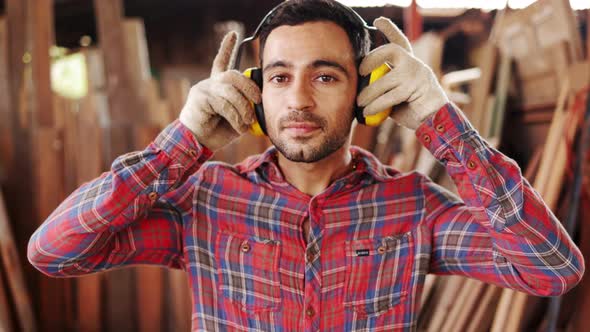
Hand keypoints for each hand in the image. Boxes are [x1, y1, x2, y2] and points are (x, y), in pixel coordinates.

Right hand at [179, 32, 260, 150]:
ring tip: (247, 121)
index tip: (234, 34)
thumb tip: (259, 100)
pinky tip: (238, 126)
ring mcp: (204, 89)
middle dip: (249, 87)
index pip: (222, 62)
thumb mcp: (238, 117)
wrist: (198, 143)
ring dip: (243, 107)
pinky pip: (223, 102)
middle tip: (258, 100)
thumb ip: (246, 106)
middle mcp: (210, 83)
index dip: (227, 47)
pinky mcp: (199, 98)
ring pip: (230, 89)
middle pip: (233, 74)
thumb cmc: (218, 131)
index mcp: (219, 85)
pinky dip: (234, 115)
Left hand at [357, 17, 448, 129]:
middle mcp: (414, 64)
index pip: (400, 41)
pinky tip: (366, 112)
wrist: (435, 122)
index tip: (377, 20)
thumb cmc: (412, 109)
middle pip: (392, 50)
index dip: (389, 29)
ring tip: (359, 103)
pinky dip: (375, 105)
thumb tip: (360, 87)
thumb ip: (384, 85)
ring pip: (384, 80)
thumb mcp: (395, 93)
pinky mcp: (414, 88)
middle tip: (361, 71)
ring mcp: (415, 74)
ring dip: (368, 93)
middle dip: (373, 58)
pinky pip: (388, 96)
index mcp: (410, 63)